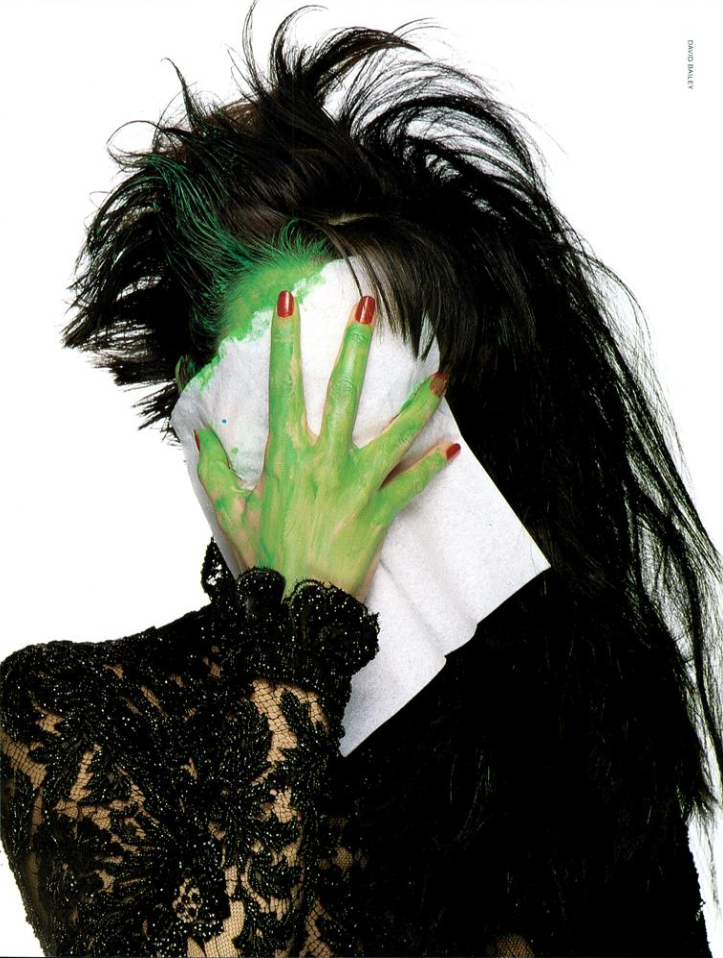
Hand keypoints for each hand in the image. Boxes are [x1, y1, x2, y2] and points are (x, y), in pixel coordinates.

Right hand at [196, 291, 459, 602]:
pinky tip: (454, 447)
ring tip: (442, 375)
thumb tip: (201, 434)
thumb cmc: (264, 561)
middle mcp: (324, 462)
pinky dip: (433, 467)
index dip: (286, 342)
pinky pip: (412, 485)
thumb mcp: (232, 513)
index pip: (284, 387)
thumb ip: (218, 470)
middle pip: (344, 393)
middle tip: (371, 306)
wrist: (296, 612)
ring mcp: (356, 486)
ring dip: (419, 403)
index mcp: (285, 457)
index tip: (290, 303)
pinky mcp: (380, 513)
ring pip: (394, 434)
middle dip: (357, 345)